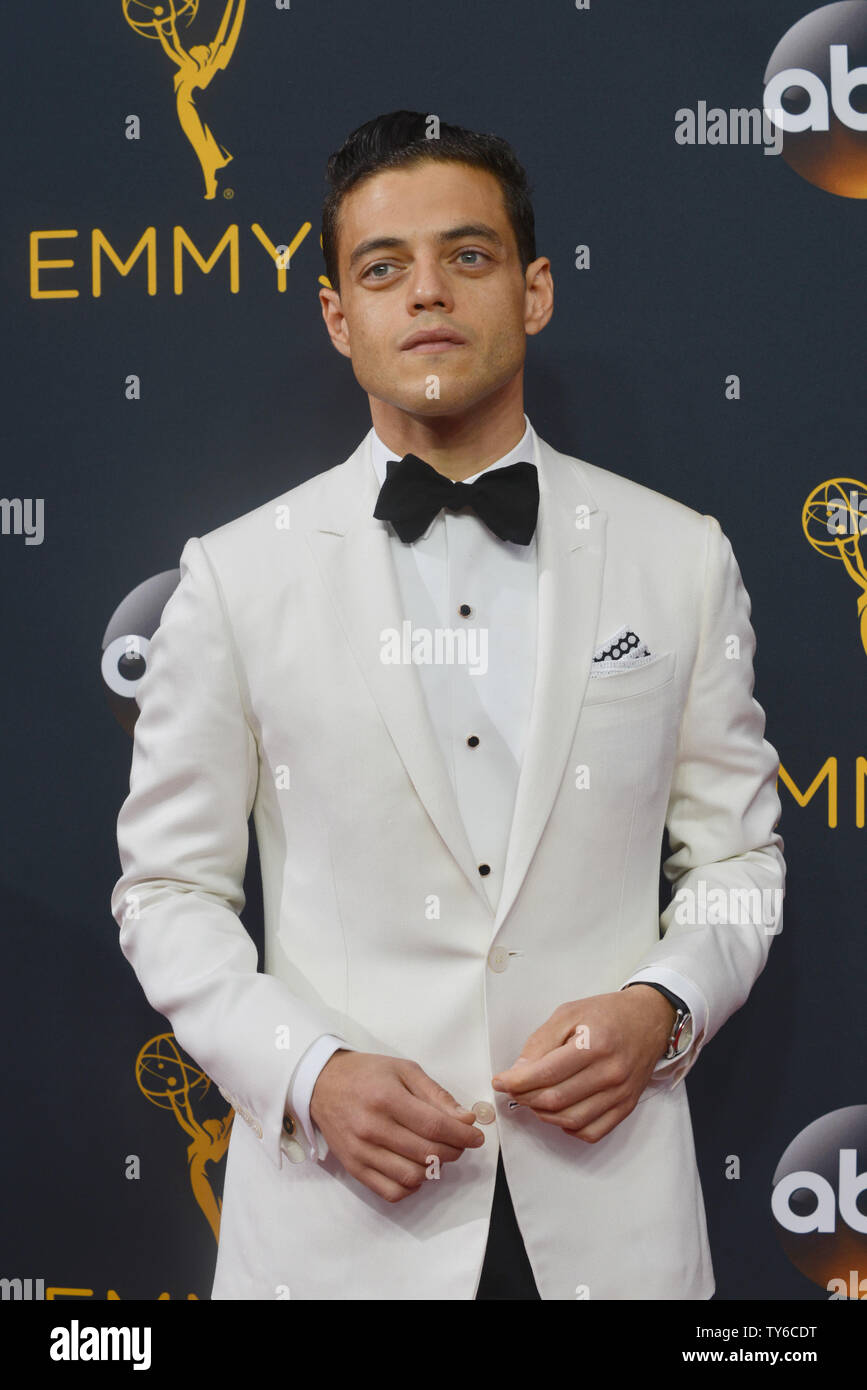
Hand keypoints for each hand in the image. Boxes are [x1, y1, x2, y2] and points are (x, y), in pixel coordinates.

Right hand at [309, 1051, 483, 1202]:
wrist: (322, 1084)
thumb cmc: (367, 1074)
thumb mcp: (404, 1070)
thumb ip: (436, 1095)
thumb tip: (465, 1119)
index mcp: (387, 1098)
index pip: (434, 1126)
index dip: (462, 1135)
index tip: (476, 1137)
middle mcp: (372, 1128)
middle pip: (427, 1152)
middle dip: (454, 1151)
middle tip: (459, 1142)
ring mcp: (361, 1152)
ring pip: (412, 1176)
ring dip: (434, 1169)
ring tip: (436, 1153)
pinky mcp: (354, 1168)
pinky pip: (391, 1191)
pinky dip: (411, 1186)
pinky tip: (415, 1168)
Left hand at [491, 987, 675, 1143]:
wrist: (649, 1019)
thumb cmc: (608, 1014)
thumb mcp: (568, 1013)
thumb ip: (541, 1041)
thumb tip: (520, 1070)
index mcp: (594, 1044)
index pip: (546, 1073)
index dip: (516, 1081)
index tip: (501, 1081)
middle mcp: (610, 1072)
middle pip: (556, 1099)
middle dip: (525, 1097)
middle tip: (514, 1088)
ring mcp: (620, 1093)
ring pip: (571, 1120)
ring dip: (544, 1114)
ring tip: (534, 1099)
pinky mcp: (626, 1106)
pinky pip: (593, 1132)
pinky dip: (570, 1128)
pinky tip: (560, 1113)